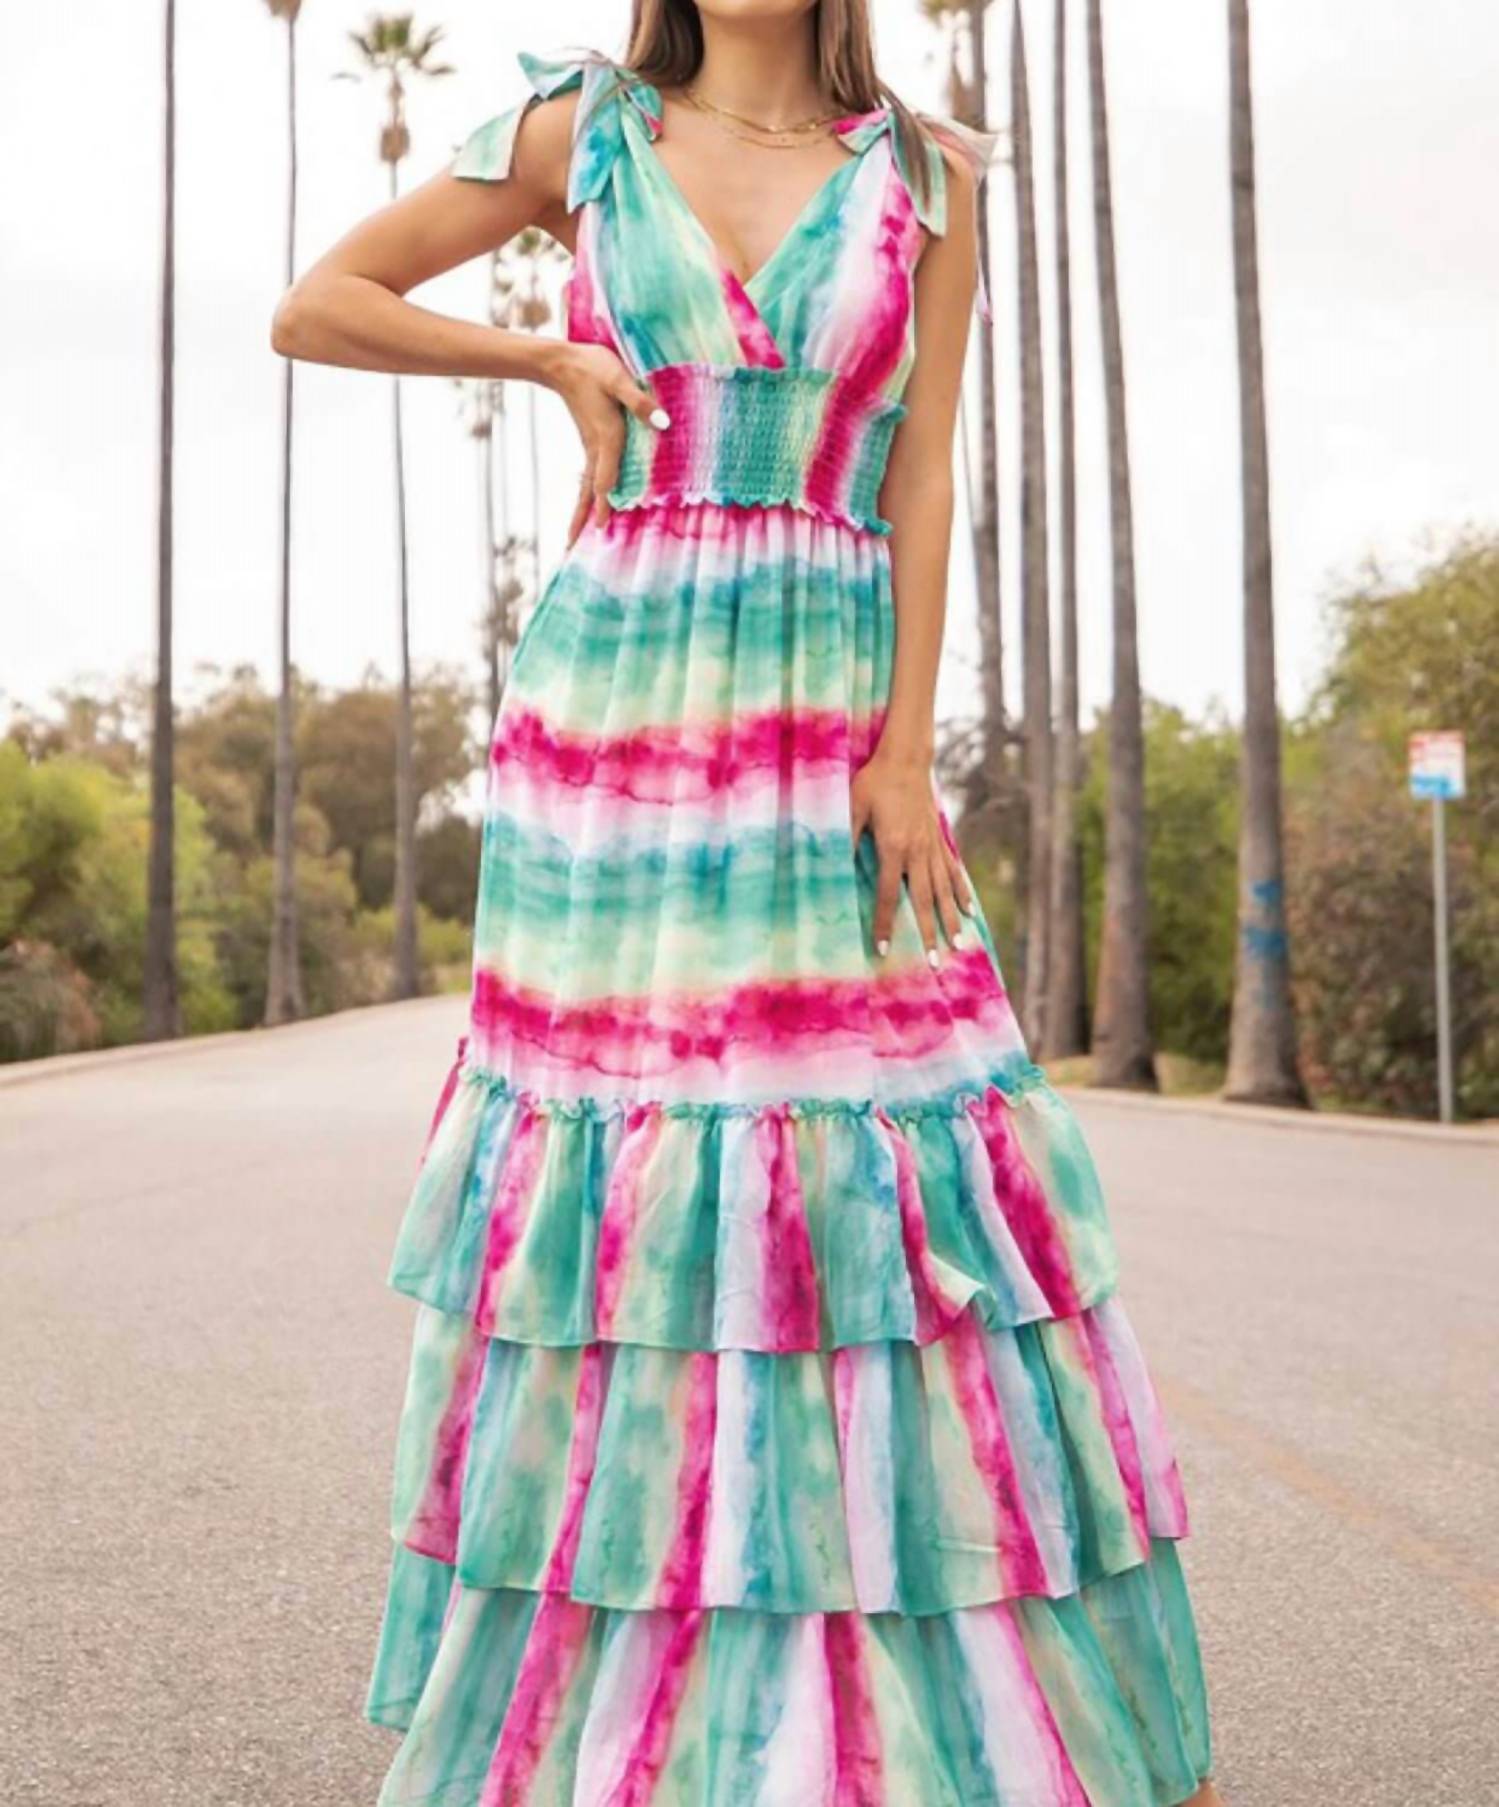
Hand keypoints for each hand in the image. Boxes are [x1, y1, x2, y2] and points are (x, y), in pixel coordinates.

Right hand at [546, 343, 668, 543]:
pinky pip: (588, 477)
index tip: (602, 528)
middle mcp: (595, 448)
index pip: (606, 479)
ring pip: (586, 487)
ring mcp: (590, 447)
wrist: (561, 362)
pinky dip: (586, 496)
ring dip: (581, 512)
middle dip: (582, 519)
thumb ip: (640, 402)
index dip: (605, 504)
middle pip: (589, 492)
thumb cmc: (593, 368)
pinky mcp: (589, 442)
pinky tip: (588, 504)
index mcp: (606, 438)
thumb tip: (663, 423)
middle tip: (571, 546)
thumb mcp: (618, 379)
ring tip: (573, 536)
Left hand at [850, 750, 972, 965]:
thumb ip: (845, 836)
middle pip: (924, 901)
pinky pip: (953, 871)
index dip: (886, 924)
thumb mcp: (852, 807)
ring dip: (951, 920)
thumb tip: (832, 864)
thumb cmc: (874, 782)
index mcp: (893, 848)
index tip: (884, 949)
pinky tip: (969, 911)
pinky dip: (961, 892)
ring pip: (944, 890)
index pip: (888, 895)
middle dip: (929, 934)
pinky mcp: (939, 839)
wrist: (906, 759)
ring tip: (959, 946)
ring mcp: (932, 847)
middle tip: (933, 963)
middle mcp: (917, 852)